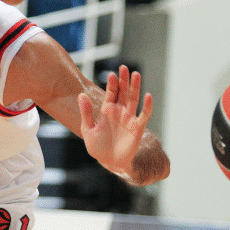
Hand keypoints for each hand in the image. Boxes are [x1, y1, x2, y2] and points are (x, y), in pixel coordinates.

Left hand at [79, 66, 154, 183]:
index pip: (111, 93)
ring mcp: (129, 118)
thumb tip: (81, 95)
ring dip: (135, 87)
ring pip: (134, 99)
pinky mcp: (138, 127)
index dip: (112, 84)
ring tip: (136, 74)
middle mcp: (119, 112)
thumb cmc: (98, 147)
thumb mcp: (88, 130)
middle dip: (124, 80)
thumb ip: (86, 113)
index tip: (112, 74)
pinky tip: (148, 96)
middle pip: (123, 92)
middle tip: (124, 68)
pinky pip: (144, 115)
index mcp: (107, 111)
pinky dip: (147, 106)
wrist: (110, 162)